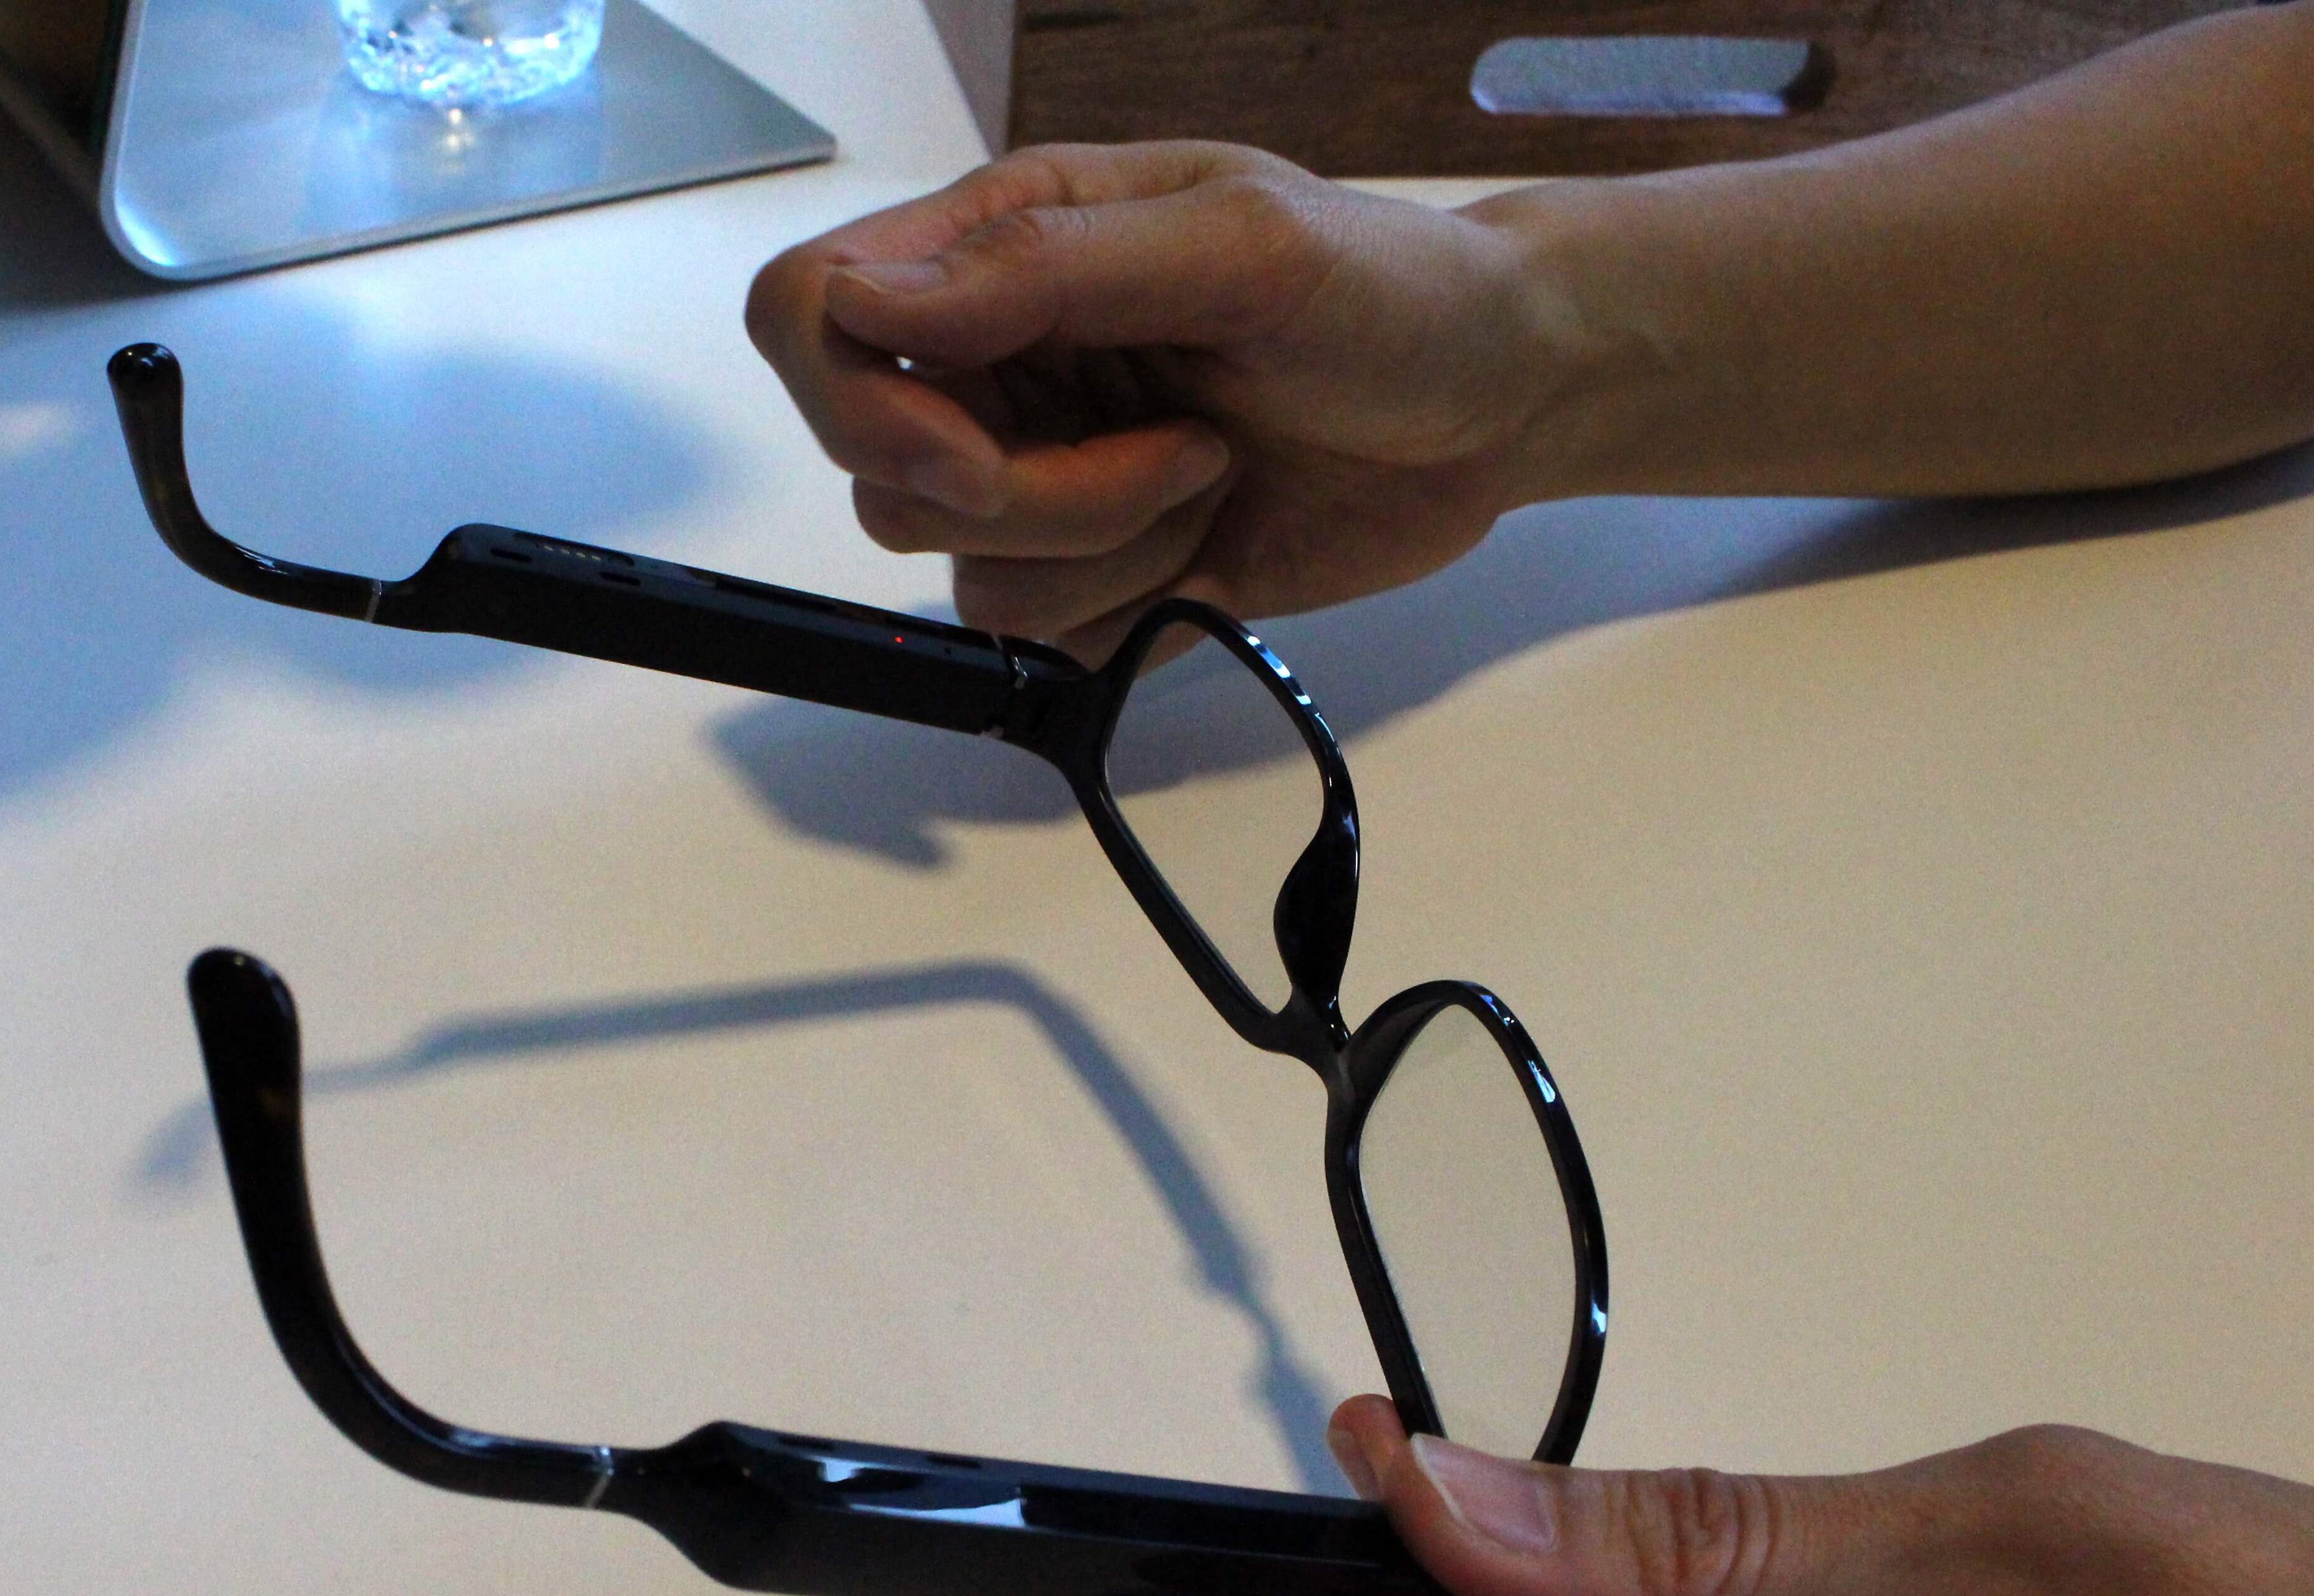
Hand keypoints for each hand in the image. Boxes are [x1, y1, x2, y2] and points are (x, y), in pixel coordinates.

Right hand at [743, 144, 1572, 661]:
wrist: (1500, 401)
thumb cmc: (1395, 290)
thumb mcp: (1236, 244)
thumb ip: (1041, 270)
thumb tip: (866, 300)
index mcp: (1004, 244)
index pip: (812, 314)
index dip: (858, 403)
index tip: (974, 446)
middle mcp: (999, 360)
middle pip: (880, 473)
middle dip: (1029, 493)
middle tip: (1173, 444)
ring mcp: (1039, 470)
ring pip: (960, 570)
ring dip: (1103, 544)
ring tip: (1210, 469)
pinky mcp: (1092, 570)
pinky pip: (1036, 633)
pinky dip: (1131, 602)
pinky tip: (1213, 533)